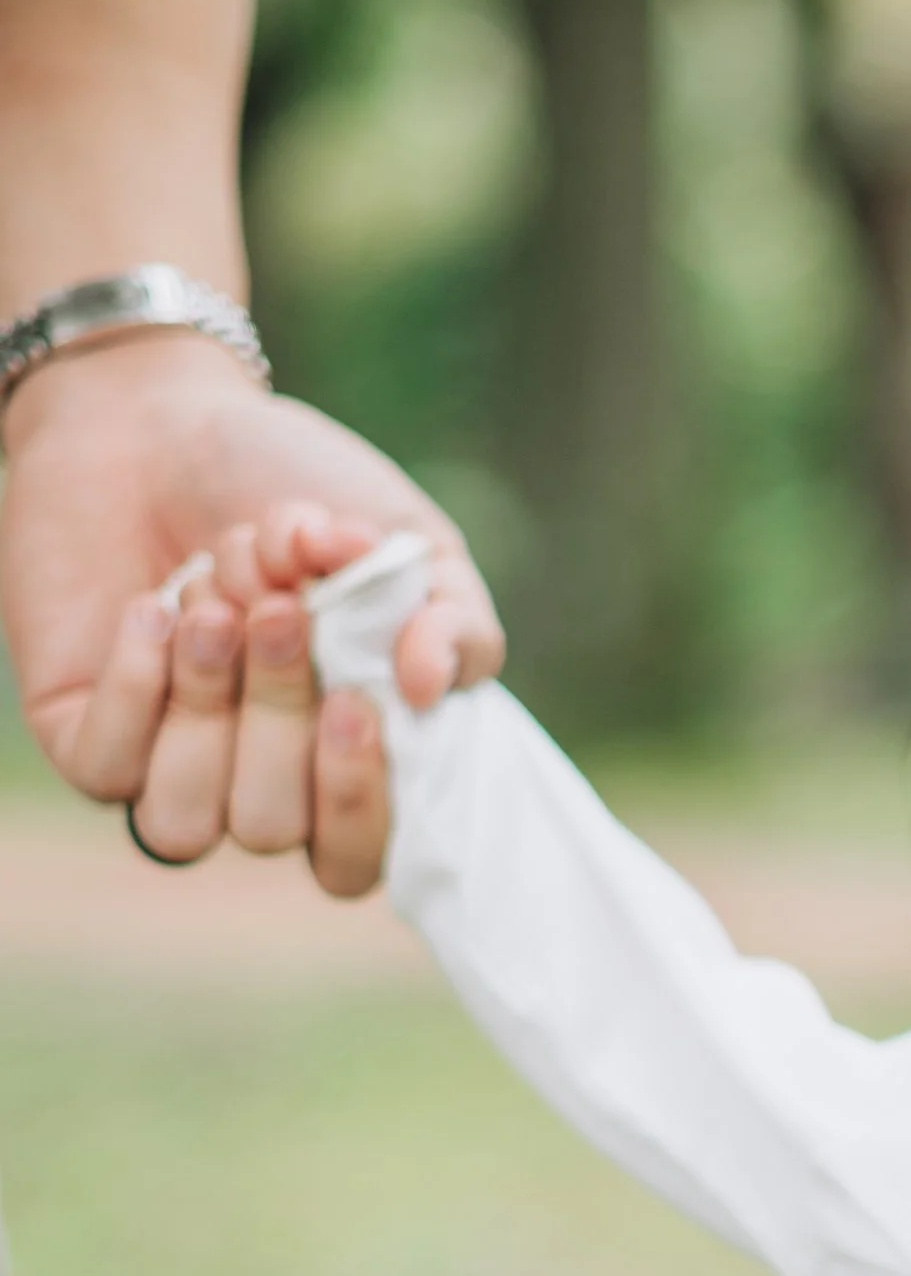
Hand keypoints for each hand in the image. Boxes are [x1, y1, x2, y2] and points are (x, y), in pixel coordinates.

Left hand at [0, 337, 496, 894]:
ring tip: (206, 602)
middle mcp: (260, 777)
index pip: (356, 857)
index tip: (354, 702)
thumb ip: (457, 621)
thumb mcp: (407, 542)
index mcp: (351, 751)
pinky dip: (137, 686)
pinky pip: (110, 773)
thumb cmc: (295, 486)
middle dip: (277, 715)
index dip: (356, 808)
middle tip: (278, 606)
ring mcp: (170, 766)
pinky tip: (148, 608)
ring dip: (205, 707)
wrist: (159, 418)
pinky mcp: (87, 740)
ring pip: (188, 822)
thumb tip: (428, 687)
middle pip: (274, 828)